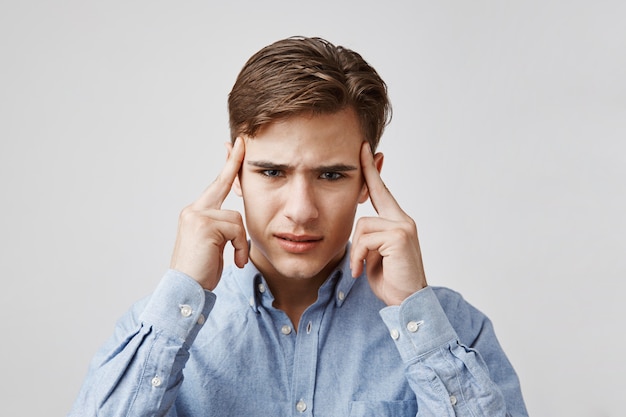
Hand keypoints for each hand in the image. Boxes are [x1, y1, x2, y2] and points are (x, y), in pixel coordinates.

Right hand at [170, 137, 247, 289]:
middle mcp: (193, 210)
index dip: (227, 166)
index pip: (215, 186)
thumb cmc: (201, 272)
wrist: (185, 291)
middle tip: (243, 142)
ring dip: (240, 242)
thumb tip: (236, 220)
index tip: (234, 146)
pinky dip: (239, 247)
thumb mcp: (215, 246)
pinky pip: (236, 229)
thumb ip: (223, 229)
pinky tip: (232, 261)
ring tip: (233, 259)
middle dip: (233, 163)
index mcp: (196, 214)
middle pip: (221, 183)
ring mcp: (196, 215)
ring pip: (236, 217)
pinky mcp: (203, 224)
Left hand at [350, 142, 426, 305]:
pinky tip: (361, 270)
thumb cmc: (390, 281)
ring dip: (356, 250)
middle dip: (364, 188)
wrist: (407, 302)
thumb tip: (358, 228)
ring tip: (359, 268)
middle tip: (361, 158)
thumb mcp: (374, 255)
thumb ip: (368, 237)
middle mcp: (403, 220)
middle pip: (372, 199)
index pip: (382, 192)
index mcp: (397, 223)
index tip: (365, 149)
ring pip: (362, 225)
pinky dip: (358, 257)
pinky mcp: (399, 236)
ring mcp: (403, 226)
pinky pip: (365, 239)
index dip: (372, 171)